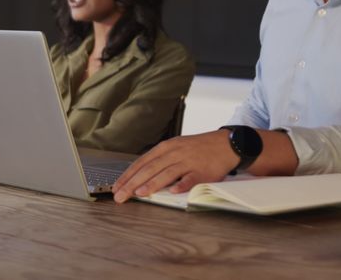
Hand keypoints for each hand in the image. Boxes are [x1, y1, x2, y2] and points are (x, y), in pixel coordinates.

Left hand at [111, 130, 237, 203]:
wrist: (225, 144)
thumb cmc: (196, 149)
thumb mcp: (175, 149)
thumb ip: (159, 161)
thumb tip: (140, 175)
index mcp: (165, 148)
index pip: (141, 162)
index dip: (127, 175)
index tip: (116, 186)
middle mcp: (174, 153)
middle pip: (150, 168)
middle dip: (132, 183)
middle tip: (120, 195)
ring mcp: (188, 161)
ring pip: (167, 172)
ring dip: (152, 183)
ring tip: (140, 193)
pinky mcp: (202, 171)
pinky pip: (191, 178)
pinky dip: (182, 184)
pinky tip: (174, 191)